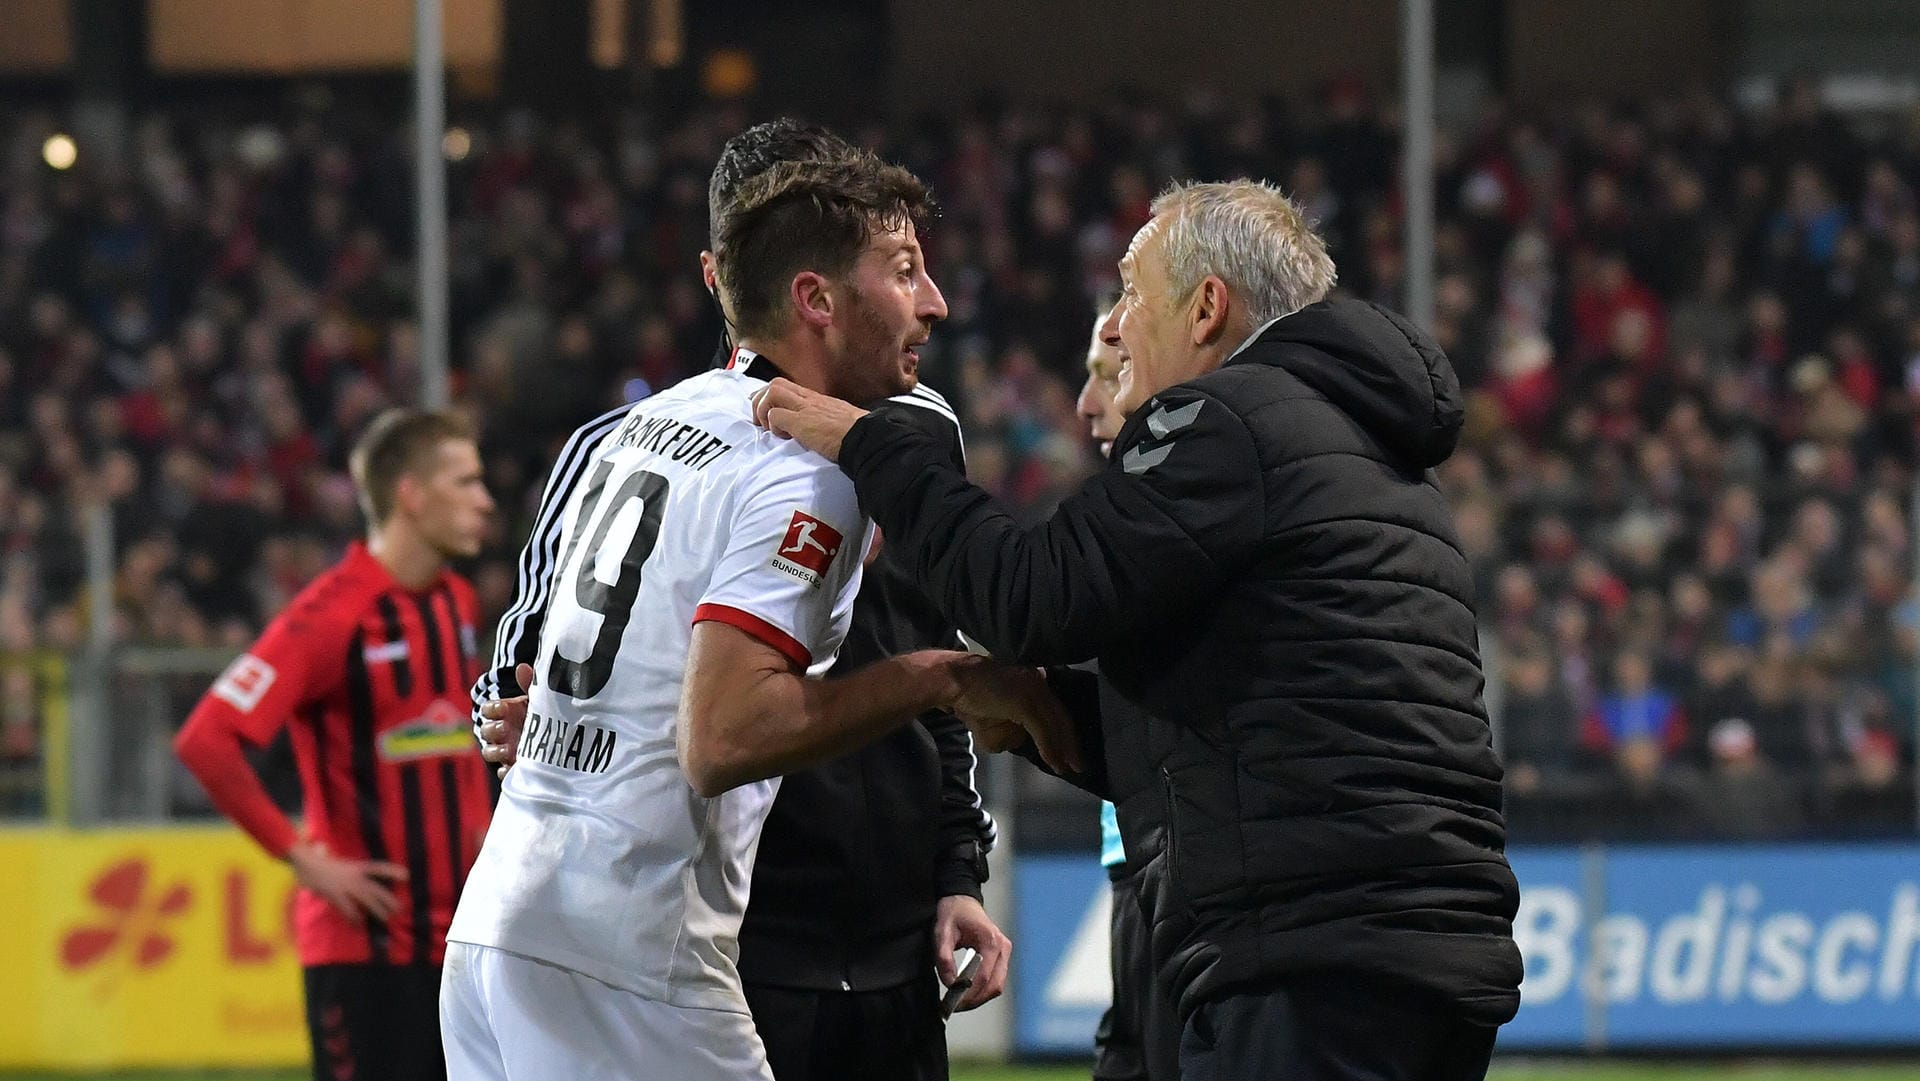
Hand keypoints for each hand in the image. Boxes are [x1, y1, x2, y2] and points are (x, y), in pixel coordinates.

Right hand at [288, 839, 406, 925]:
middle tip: (400, 909)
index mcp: (357, 867)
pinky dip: (353, 917)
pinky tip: (358, 924)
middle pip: (376, 888)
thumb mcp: (343, 865)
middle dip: (388, 899)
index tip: (407, 875)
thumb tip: (366, 886)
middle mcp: (354, 876)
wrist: (305, 862)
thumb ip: (354, 874)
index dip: (392, 871)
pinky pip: (347, 908)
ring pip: (365, 900)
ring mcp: (345, 885)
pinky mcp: (334, 894)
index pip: (378, 868)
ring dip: (376, 910)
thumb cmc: (324, 864)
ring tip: (385, 919)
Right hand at [478, 663, 534, 777]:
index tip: (505, 707)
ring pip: (489, 752)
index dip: (492, 708)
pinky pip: (502, 772)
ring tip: (510, 750)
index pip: (488, 709)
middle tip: (507, 728)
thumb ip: (531, 684)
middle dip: (493, 730)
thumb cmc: (545, 715)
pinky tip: (514, 767)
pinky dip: (506, 770)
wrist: (563, 738)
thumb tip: (522, 667)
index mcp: (506, 713)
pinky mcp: (513, 766)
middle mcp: (502, 731)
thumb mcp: (540, 700)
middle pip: (485, 731)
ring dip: (496, 751)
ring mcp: (505, 750)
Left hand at [750, 378, 868, 461]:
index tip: (764, 410)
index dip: (770, 396)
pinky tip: (784, 437)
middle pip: (775, 384)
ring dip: (763, 410)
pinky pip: (775, 415)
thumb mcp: (839, 419)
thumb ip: (826, 419)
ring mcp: (805, 408)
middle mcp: (809, 398)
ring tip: (769, 428)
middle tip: (760, 420)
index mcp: (818, 399)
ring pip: (772, 392)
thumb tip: (819, 428)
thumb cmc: (858, 433)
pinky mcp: (801, 421)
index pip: (788, 387)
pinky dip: (774, 426)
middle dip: (761, 400)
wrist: (866, 437)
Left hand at [934, 894, 1009, 1011]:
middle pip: (995, 985)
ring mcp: (1005, 952)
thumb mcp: (942, 932)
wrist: (962, 899)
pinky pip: (996, 979)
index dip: (968, 994)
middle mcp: (1003, 947)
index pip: (983, 976)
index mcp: (991, 940)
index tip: (953, 1003)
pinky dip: (984, 990)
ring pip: (998, 985)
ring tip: (960, 1003)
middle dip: (976, 1000)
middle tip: (955, 1007)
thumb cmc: (953, 913)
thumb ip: (944, 958)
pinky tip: (968, 993)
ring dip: (980, 997)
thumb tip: (950, 983)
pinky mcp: (1002, 956)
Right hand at [952, 661, 1081, 774]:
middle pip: (1061, 716)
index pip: (1056, 708)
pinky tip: (1053, 762)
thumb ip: (1015, 721)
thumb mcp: (999, 710)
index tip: (1071, 750)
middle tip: (1079, 764)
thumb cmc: (969, 696)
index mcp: (1035, 679)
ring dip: (1063, 749)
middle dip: (1071, 743)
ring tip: (1068, 768)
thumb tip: (1022, 738)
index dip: (1065, 731)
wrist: (953, 680)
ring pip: (1055, 724)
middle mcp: (1038, 682)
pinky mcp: (1025, 702)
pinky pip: (1042, 730)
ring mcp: (1033, 690)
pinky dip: (1049, 748)